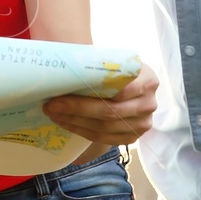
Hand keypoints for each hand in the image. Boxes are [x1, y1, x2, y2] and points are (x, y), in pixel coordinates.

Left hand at [42, 62, 158, 144]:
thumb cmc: (118, 70)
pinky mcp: (133, 137)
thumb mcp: (115, 61)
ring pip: (104, 128)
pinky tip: (66, 123)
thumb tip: (64, 65)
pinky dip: (81, 131)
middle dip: (76, 109)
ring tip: (54, 114)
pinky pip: (103, 138)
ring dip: (75, 122)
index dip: (89, 94)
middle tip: (51, 105)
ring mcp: (143, 124)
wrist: (133, 85)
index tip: (60, 92)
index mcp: (148, 80)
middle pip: (109, 112)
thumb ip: (99, 65)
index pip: (118, 91)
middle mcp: (149, 104)